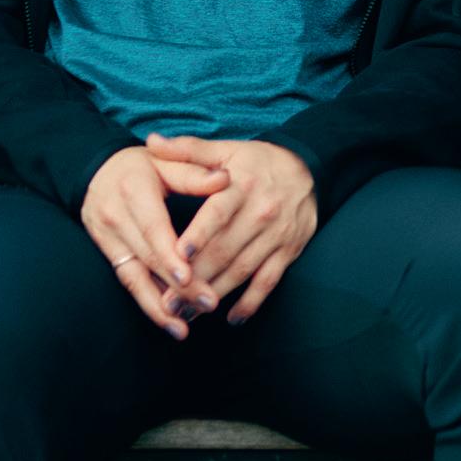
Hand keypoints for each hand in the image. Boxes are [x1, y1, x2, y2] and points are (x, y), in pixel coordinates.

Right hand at [82, 144, 232, 339]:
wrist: (96, 169)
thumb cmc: (142, 165)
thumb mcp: (166, 161)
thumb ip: (194, 172)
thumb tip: (225, 179)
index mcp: (133, 190)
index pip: (152, 227)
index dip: (170, 255)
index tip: (189, 277)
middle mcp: (115, 216)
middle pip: (148, 258)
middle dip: (176, 286)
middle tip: (208, 303)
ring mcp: (107, 237)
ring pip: (133, 277)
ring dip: (158, 305)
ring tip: (182, 328)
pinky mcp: (106, 252)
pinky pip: (127, 281)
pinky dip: (147, 301)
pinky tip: (167, 320)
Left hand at [143, 133, 318, 325]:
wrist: (309, 169)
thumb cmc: (258, 161)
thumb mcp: (226, 148)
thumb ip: (187, 150)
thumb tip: (151, 142)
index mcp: (240, 185)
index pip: (217, 213)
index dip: (198, 235)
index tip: (176, 254)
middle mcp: (260, 212)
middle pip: (224, 250)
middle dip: (195, 278)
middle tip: (168, 300)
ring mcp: (276, 235)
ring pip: (242, 270)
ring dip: (215, 294)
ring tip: (188, 313)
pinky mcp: (288, 251)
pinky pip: (269, 281)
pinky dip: (251, 302)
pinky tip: (232, 318)